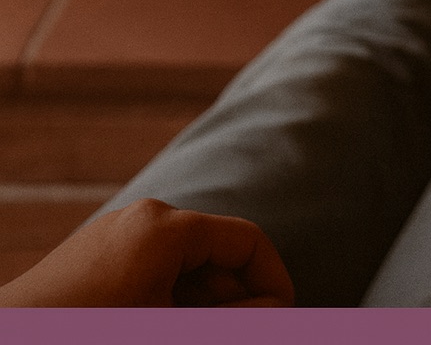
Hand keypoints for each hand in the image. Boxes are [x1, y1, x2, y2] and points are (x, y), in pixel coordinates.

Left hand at [0, 198, 293, 306]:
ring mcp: (115, 237)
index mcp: (166, 227)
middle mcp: (143, 219)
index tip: (281, 321)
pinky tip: (170, 327)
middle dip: (237, 300)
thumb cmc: (91, 333)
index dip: (274, 282)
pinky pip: (155, 274)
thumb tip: (279, 313)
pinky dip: (174, 303)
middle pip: (218, 253)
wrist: (11, 341)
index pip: (249, 241)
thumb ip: (235, 321)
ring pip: (187, 267)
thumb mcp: (173, 329)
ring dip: (205, 305)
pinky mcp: (95, 260)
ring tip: (200, 331)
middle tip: (243, 333)